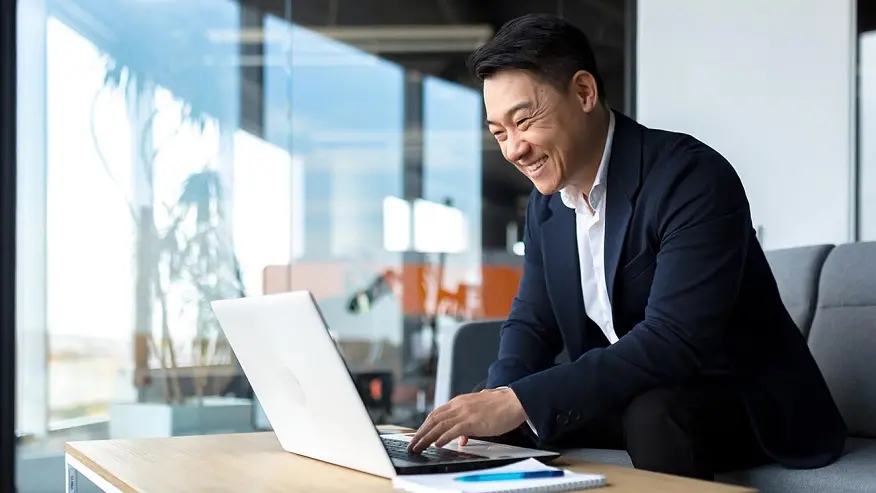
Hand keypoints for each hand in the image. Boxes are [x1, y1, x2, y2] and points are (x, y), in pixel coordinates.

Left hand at [407, 387, 526, 453]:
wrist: (515, 401)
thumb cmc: (501, 406)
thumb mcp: (479, 413)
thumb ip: (467, 424)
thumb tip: (460, 437)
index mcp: (459, 402)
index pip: (436, 413)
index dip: (425, 425)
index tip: (418, 435)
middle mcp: (459, 405)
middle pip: (433, 419)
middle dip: (420, 433)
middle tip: (412, 444)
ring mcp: (465, 412)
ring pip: (439, 425)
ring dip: (426, 437)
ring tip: (418, 447)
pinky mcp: (472, 420)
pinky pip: (453, 430)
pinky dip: (443, 437)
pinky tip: (436, 444)